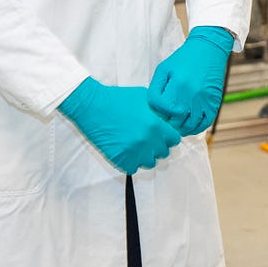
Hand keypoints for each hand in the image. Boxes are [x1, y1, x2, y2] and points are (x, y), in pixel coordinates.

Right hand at [59, 78, 180, 173]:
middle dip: (157, 146)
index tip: (161, 134)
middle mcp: (147, 141)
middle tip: (147, 139)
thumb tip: (170, 118)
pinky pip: (133, 168)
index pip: (174, 140)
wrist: (93, 106)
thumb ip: (160, 110)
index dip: (168, 136)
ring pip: (149, 163)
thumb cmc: (118, 99)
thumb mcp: (145, 98)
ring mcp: (133, 152)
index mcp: (155, 125)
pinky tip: (126, 150)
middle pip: (163, 152)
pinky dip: (130, 162)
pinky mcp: (120, 159)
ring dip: (145, 155)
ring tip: (136, 145)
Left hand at [147, 26, 232, 135]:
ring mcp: (204, 101)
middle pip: (176, 122)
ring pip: (189, 126)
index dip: (159, 114)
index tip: (159, 111)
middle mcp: (192, 95)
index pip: (163, 111)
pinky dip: (195, 128)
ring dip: (180, 128)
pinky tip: (189, 125)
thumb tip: (155, 110)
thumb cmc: (183, 60)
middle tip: (166, 118)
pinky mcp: (214, 103)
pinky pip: (204, 124)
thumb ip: (155, 91)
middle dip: (168, 122)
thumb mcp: (163, 70)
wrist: (208, 50)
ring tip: (176, 123)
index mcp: (178, 85)